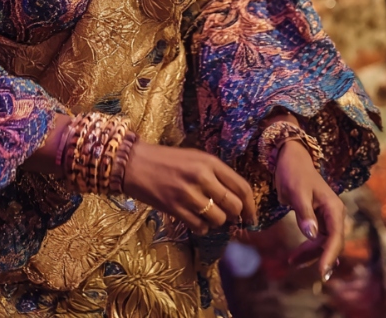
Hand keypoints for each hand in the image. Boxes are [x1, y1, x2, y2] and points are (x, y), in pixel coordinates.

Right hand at [122, 142, 256, 234]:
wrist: (134, 163)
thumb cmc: (167, 160)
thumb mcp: (194, 159)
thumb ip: (216, 176)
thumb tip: (237, 203)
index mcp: (209, 162)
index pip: (241, 187)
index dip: (251, 206)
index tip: (251, 217)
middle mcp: (201, 176)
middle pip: (233, 206)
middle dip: (234, 216)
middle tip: (226, 216)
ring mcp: (188, 193)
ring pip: (218, 219)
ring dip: (215, 222)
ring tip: (204, 214)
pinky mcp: (175, 208)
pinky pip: (200, 227)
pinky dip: (200, 227)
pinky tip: (192, 217)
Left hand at [274, 139, 345, 280]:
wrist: (290, 158)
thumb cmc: (294, 172)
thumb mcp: (296, 192)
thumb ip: (305, 213)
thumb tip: (312, 235)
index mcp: (333, 208)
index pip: (336, 237)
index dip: (329, 255)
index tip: (322, 272)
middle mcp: (334, 214)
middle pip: (331, 243)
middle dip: (319, 258)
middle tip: (306, 270)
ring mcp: (327, 218)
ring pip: (322, 244)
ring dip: (309, 255)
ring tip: (291, 262)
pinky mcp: (318, 219)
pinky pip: (315, 239)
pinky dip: (306, 248)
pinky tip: (295, 258)